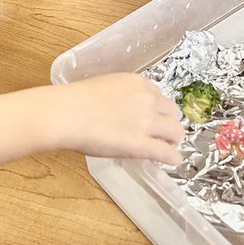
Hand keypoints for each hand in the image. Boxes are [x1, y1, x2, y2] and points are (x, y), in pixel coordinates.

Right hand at [54, 73, 184, 164]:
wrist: (68, 113)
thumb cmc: (75, 101)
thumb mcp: (104, 88)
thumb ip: (119, 97)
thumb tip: (119, 112)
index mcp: (137, 83)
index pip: (158, 96)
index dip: (157, 108)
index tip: (153, 116)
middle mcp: (147, 100)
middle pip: (172, 111)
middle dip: (169, 122)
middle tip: (164, 132)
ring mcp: (146, 123)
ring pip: (175, 130)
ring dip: (174, 139)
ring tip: (170, 146)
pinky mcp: (141, 145)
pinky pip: (166, 153)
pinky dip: (173, 158)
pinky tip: (174, 161)